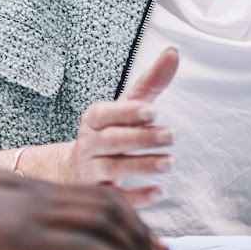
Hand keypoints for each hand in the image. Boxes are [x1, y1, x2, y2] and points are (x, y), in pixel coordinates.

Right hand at [0, 180, 161, 249]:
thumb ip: (14, 248)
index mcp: (34, 197)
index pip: (94, 197)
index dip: (126, 215)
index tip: (146, 239)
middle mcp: (41, 198)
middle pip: (108, 206)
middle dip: (140, 231)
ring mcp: (36, 213)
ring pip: (104, 222)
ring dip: (135, 245)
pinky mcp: (28, 235)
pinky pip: (85, 246)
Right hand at [61, 47, 179, 205]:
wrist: (76, 169)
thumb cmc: (111, 131)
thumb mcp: (128, 106)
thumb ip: (151, 81)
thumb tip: (174, 52)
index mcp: (94, 119)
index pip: (107, 114)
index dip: (127, 112)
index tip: (152, 111)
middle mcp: (89, 143)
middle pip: (112, 140)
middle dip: (141, 138)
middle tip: (170, 136)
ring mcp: (91, 170)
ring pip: (114, 168)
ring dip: (142, 166)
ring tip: (169, 162)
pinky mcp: (98, 194)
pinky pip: (116, 198)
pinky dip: (137, 197)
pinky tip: (158, 192)